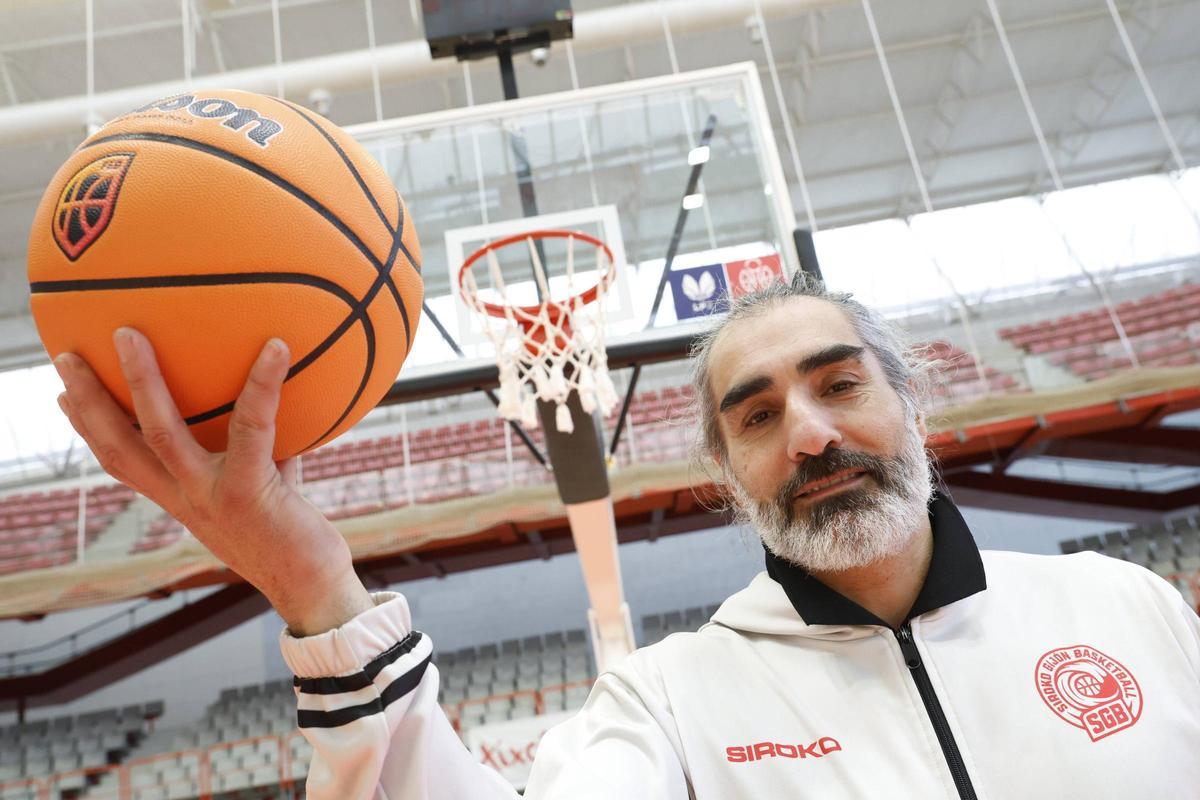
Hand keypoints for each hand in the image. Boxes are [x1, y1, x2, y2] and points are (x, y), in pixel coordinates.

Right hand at [54, 328, 374, 636]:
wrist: (312, 588)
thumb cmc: (293, 532)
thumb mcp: (266, 484)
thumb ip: (262, 447)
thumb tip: (273, 395)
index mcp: (180, 498)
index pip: (122, 463)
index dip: (89, 429)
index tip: (62, 395)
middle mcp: (185, 498)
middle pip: (118, 446)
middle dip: (88, 400)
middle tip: (66, 354)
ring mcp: (211, 496)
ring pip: (160, 432)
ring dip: (142, 381)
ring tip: (128, 334)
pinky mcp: (249, 492)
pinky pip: (253, 428)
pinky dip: (263, 384)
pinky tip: (277, 347)